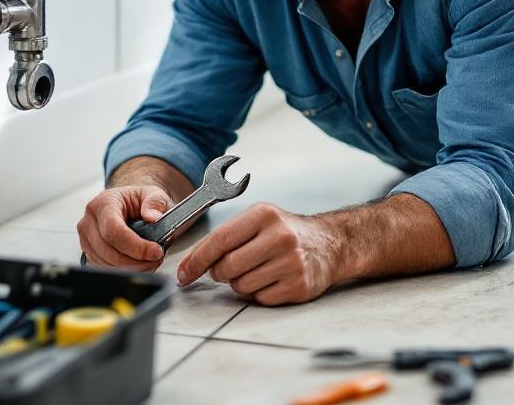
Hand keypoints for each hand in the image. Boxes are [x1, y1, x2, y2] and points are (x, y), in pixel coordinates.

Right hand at [77, 185, 173, 269]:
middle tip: (156, 260)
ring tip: (150, 262)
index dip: (135, 245)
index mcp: (103, 203)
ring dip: (130, 268)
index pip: (113, 230)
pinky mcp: (89, 252)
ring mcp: (86, 238)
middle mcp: (89, 221)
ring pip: (105, 263)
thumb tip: (153, 217)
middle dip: (135, 261)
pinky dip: (122, 271)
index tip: (155, 252)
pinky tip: (138, 265)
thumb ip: (156, 202)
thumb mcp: (153, 194)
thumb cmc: (138, 200)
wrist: (129, 205)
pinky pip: (103, 268)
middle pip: (108, 250)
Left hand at [175, 203, 343, 305]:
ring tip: (257, 270)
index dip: (196, 260)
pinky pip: (261, 298)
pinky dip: (259, 293)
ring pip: (242, 285)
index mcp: (264, 215)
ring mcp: (291, 262)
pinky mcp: (299, 285)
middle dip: (220, 273)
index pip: (220, 240)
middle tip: (227, 269)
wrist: (330, 245)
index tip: (184, 274)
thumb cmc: (284, 232)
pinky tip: (271, 279)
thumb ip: (227, 236)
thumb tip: (190, 264)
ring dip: (241, 283)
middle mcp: (279, 236)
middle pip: (228, 267)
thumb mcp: (258, 220)